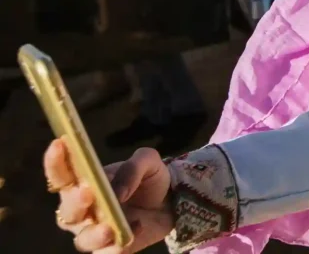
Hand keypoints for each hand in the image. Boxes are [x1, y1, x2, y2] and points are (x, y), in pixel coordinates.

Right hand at [44, 138, 171, 252]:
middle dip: (75, 203)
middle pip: (67, 211)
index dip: (55, 162)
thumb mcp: (148, 162)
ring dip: (93, 234)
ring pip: (82, 239)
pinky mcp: (110, 249)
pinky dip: (113, 250)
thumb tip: (117, 192)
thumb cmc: (151, 178)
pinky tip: (129, 236)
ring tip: (109, 228)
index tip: (58, 145)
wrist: (173, 201)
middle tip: (88, 192)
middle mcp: (83, 209)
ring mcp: (95, 231)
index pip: (62, 174)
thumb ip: (132, 169)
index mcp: (85, 182)